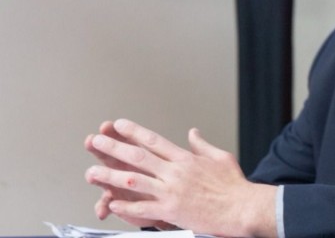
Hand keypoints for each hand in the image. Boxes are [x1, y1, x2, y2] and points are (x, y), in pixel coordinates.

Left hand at [84, 119, 276, 236]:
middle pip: (138, 157)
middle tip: (95, 142)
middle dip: (113, 148)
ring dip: (110, 177)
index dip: (134, 131)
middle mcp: (176, 172)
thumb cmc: (234, 185)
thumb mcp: (221, 157)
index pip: (154, 140)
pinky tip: (111, 204)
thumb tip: (193, 132)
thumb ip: (203, 145)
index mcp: (186, 159)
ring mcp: (172, 191)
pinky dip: (125, 206)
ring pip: (134, 181)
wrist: (242, 207)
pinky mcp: (171, 210)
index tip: (118, 125)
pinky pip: (142, 207)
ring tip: (92, 173)